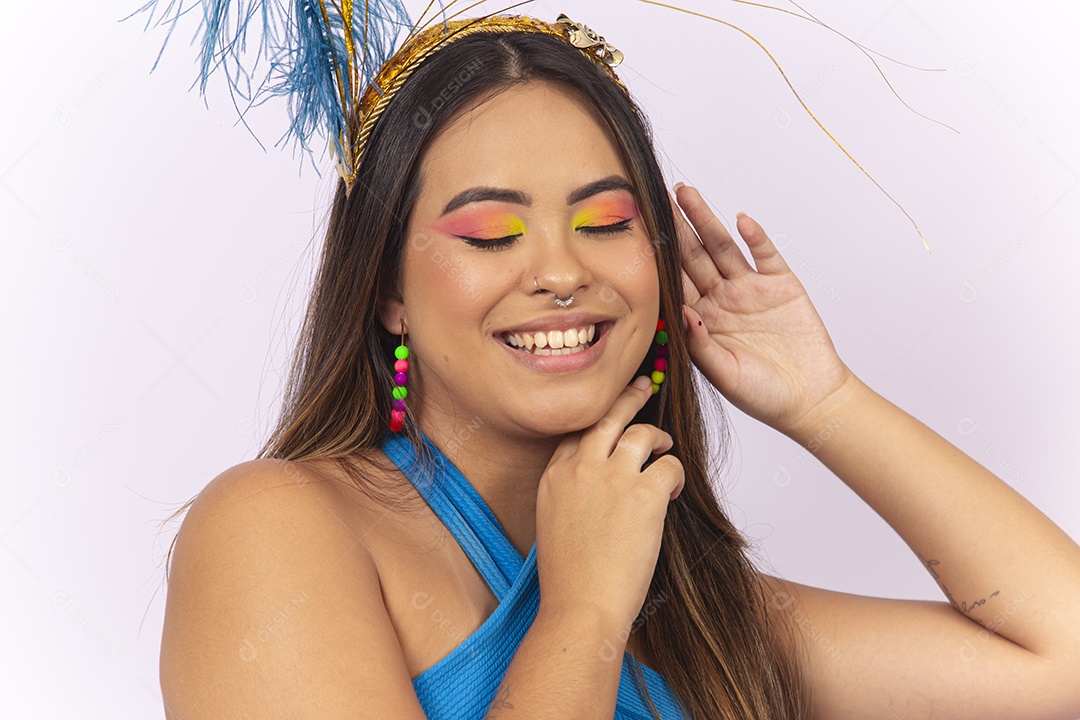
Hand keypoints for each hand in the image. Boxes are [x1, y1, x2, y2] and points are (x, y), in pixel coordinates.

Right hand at [535, 376, 684, 631]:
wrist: (580, 607)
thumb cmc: (569, 580)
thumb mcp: (553, 526)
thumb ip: (570, 497)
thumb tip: (593, 491)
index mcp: (553, 477)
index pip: (575, 434)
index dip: (595, 423)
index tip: (608, 418)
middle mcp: (579, 468)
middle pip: (606, 416)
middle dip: (627, 397)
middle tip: (642, 385)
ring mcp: (611, 477)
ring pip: (641, 433)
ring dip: (657, 436)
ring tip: (666, 445)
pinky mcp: (644, 493)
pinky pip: (668, 466)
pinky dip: (674, 474)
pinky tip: (671, 492)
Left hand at [671, 183, 852, 436]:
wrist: (810, 399)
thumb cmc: (762, 395)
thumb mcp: (724, 374)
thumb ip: (701, 345)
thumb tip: (683, 314)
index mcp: (702, 320)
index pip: (674, 283)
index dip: (657, 259)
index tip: (638, 235)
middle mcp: (722, 299)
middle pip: (693, 257)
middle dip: (676, 228)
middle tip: (656, 198)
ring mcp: (751, 289)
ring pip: (723, 247)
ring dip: (706, 220)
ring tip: (687, 194)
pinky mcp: (782, 285)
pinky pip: (766, 255)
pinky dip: (755, 237)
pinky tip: (741, 220)